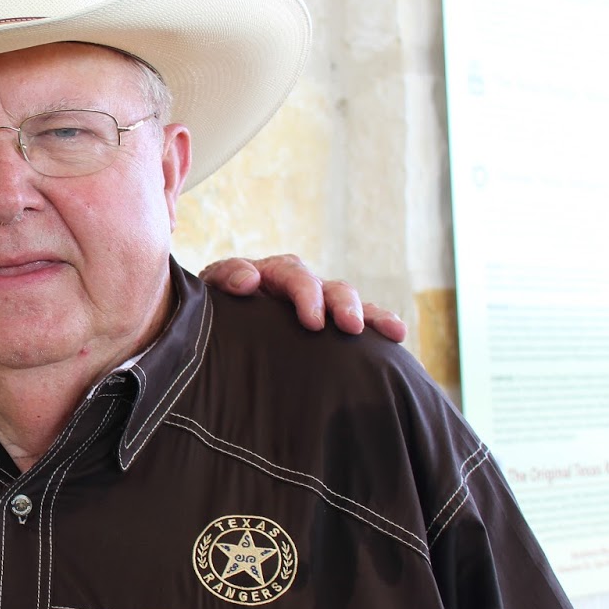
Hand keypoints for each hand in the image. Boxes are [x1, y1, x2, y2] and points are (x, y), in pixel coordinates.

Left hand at [199, 255, 406, 341]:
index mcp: (269, 274)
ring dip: (367, 313)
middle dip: (339, 303)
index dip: (304, 294)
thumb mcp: (211, 291)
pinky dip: (378, 323)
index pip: (291, 275)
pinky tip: (397, 335)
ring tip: (388, 330)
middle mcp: (297, 285)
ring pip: (345, 300)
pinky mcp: (327, 324)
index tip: (312, 320)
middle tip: (348, 325)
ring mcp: (315, 304)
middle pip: (327, 286)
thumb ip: (226, 277)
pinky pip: (357, 321)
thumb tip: (249, 281)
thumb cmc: (213, 309)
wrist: (214, 328)